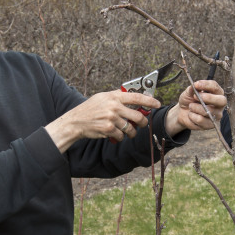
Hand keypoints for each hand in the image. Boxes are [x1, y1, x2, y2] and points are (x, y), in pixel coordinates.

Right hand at [45, 90, 159, 151]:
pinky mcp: (108, 129)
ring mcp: (112, 118)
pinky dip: (120, 137)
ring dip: (131, 132)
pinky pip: (121, 136)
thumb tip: (134, 97)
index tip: (157, 104)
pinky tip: (114, 134)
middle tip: (143, 124)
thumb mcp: (102, 97)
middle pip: (138, 116)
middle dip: (143, 122)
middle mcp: (114, 106)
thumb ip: (117, 97)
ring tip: (128, 132)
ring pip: (130, 128)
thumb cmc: (90, 109)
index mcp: (114, 96)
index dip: (149, 101)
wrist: (76, 121)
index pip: (136, 97)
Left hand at [165, 80, 225, 134]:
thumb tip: (194, 86)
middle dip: (208, 98)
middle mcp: (220, 104)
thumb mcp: (188, 92)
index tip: (196, 84)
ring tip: (191, 106)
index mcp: (217, 93)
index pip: (216, 87)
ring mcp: (217, 115)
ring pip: (208, 111)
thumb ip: (192, 88)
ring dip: (195, 108)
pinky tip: (191, 115)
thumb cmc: (189, 100)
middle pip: (222, 101)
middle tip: (195, 96)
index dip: (206, 85)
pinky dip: (192, 116)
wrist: (182, 113)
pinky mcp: (211, 124)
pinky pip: (201, 120)